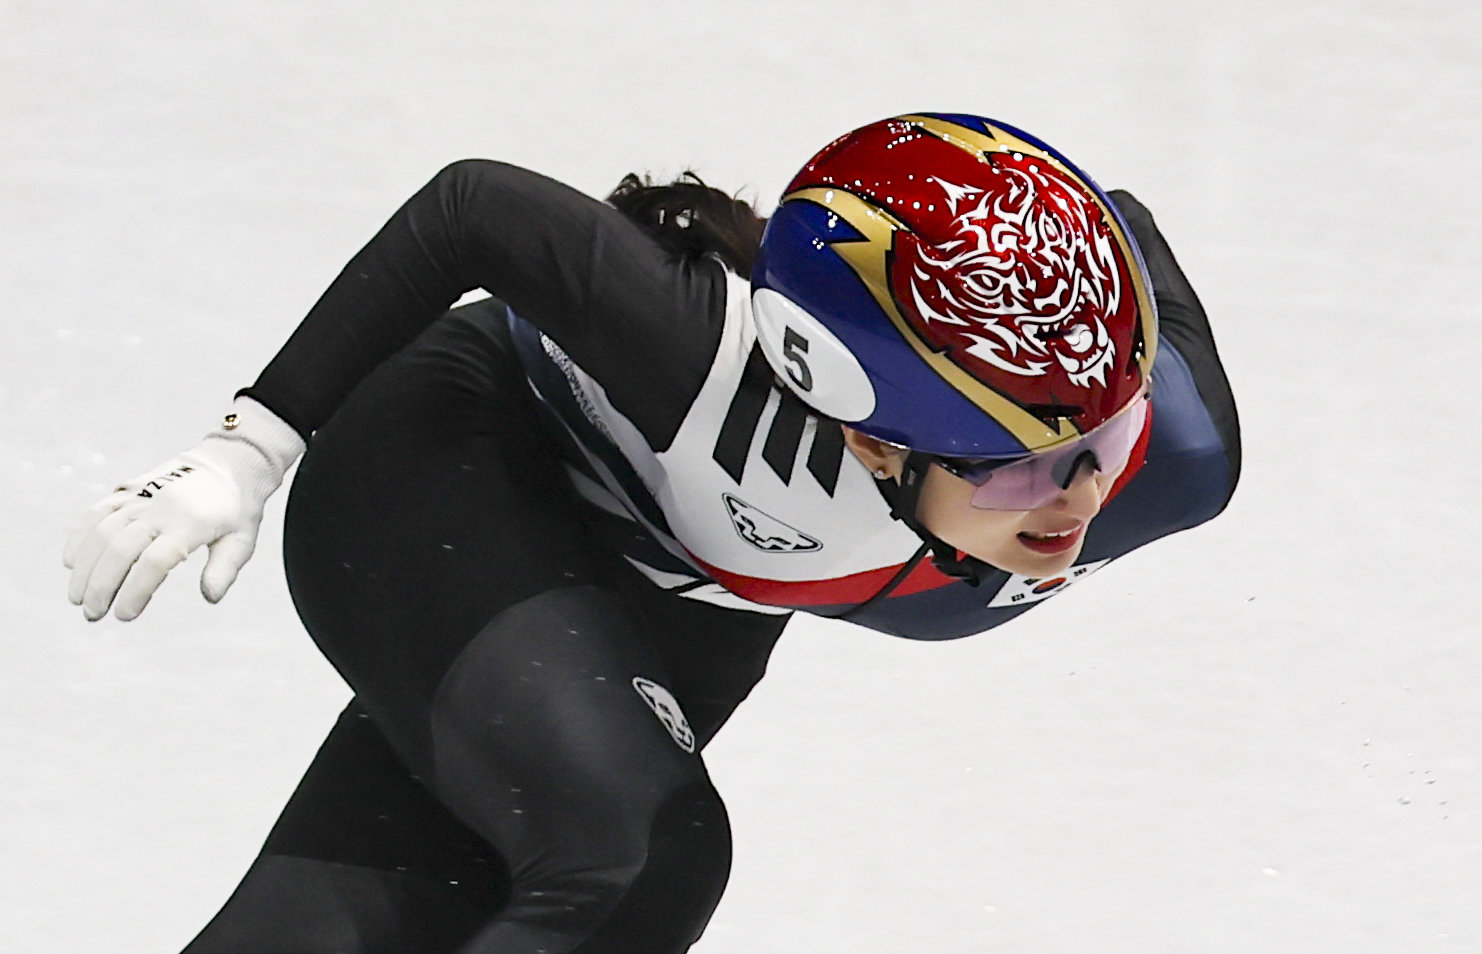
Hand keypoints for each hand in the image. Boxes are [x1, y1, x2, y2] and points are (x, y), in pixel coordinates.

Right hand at [64, 398, 305, 620]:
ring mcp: (142, 497)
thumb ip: (225, 569)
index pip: (154, 562)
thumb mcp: (243, 540)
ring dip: (84, 567)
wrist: (229, 464)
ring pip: (101, 532)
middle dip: (101, 586)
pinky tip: (71, 561)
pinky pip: (96, 511)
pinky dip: (79, 536)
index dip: (135, 591)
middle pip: (120, 550)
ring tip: (77, 597)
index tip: (124, 615)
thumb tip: (210, 597)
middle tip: (93, 614)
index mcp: (190, 524)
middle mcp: (161, 509)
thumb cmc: (237, 511)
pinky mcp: (129, 490)